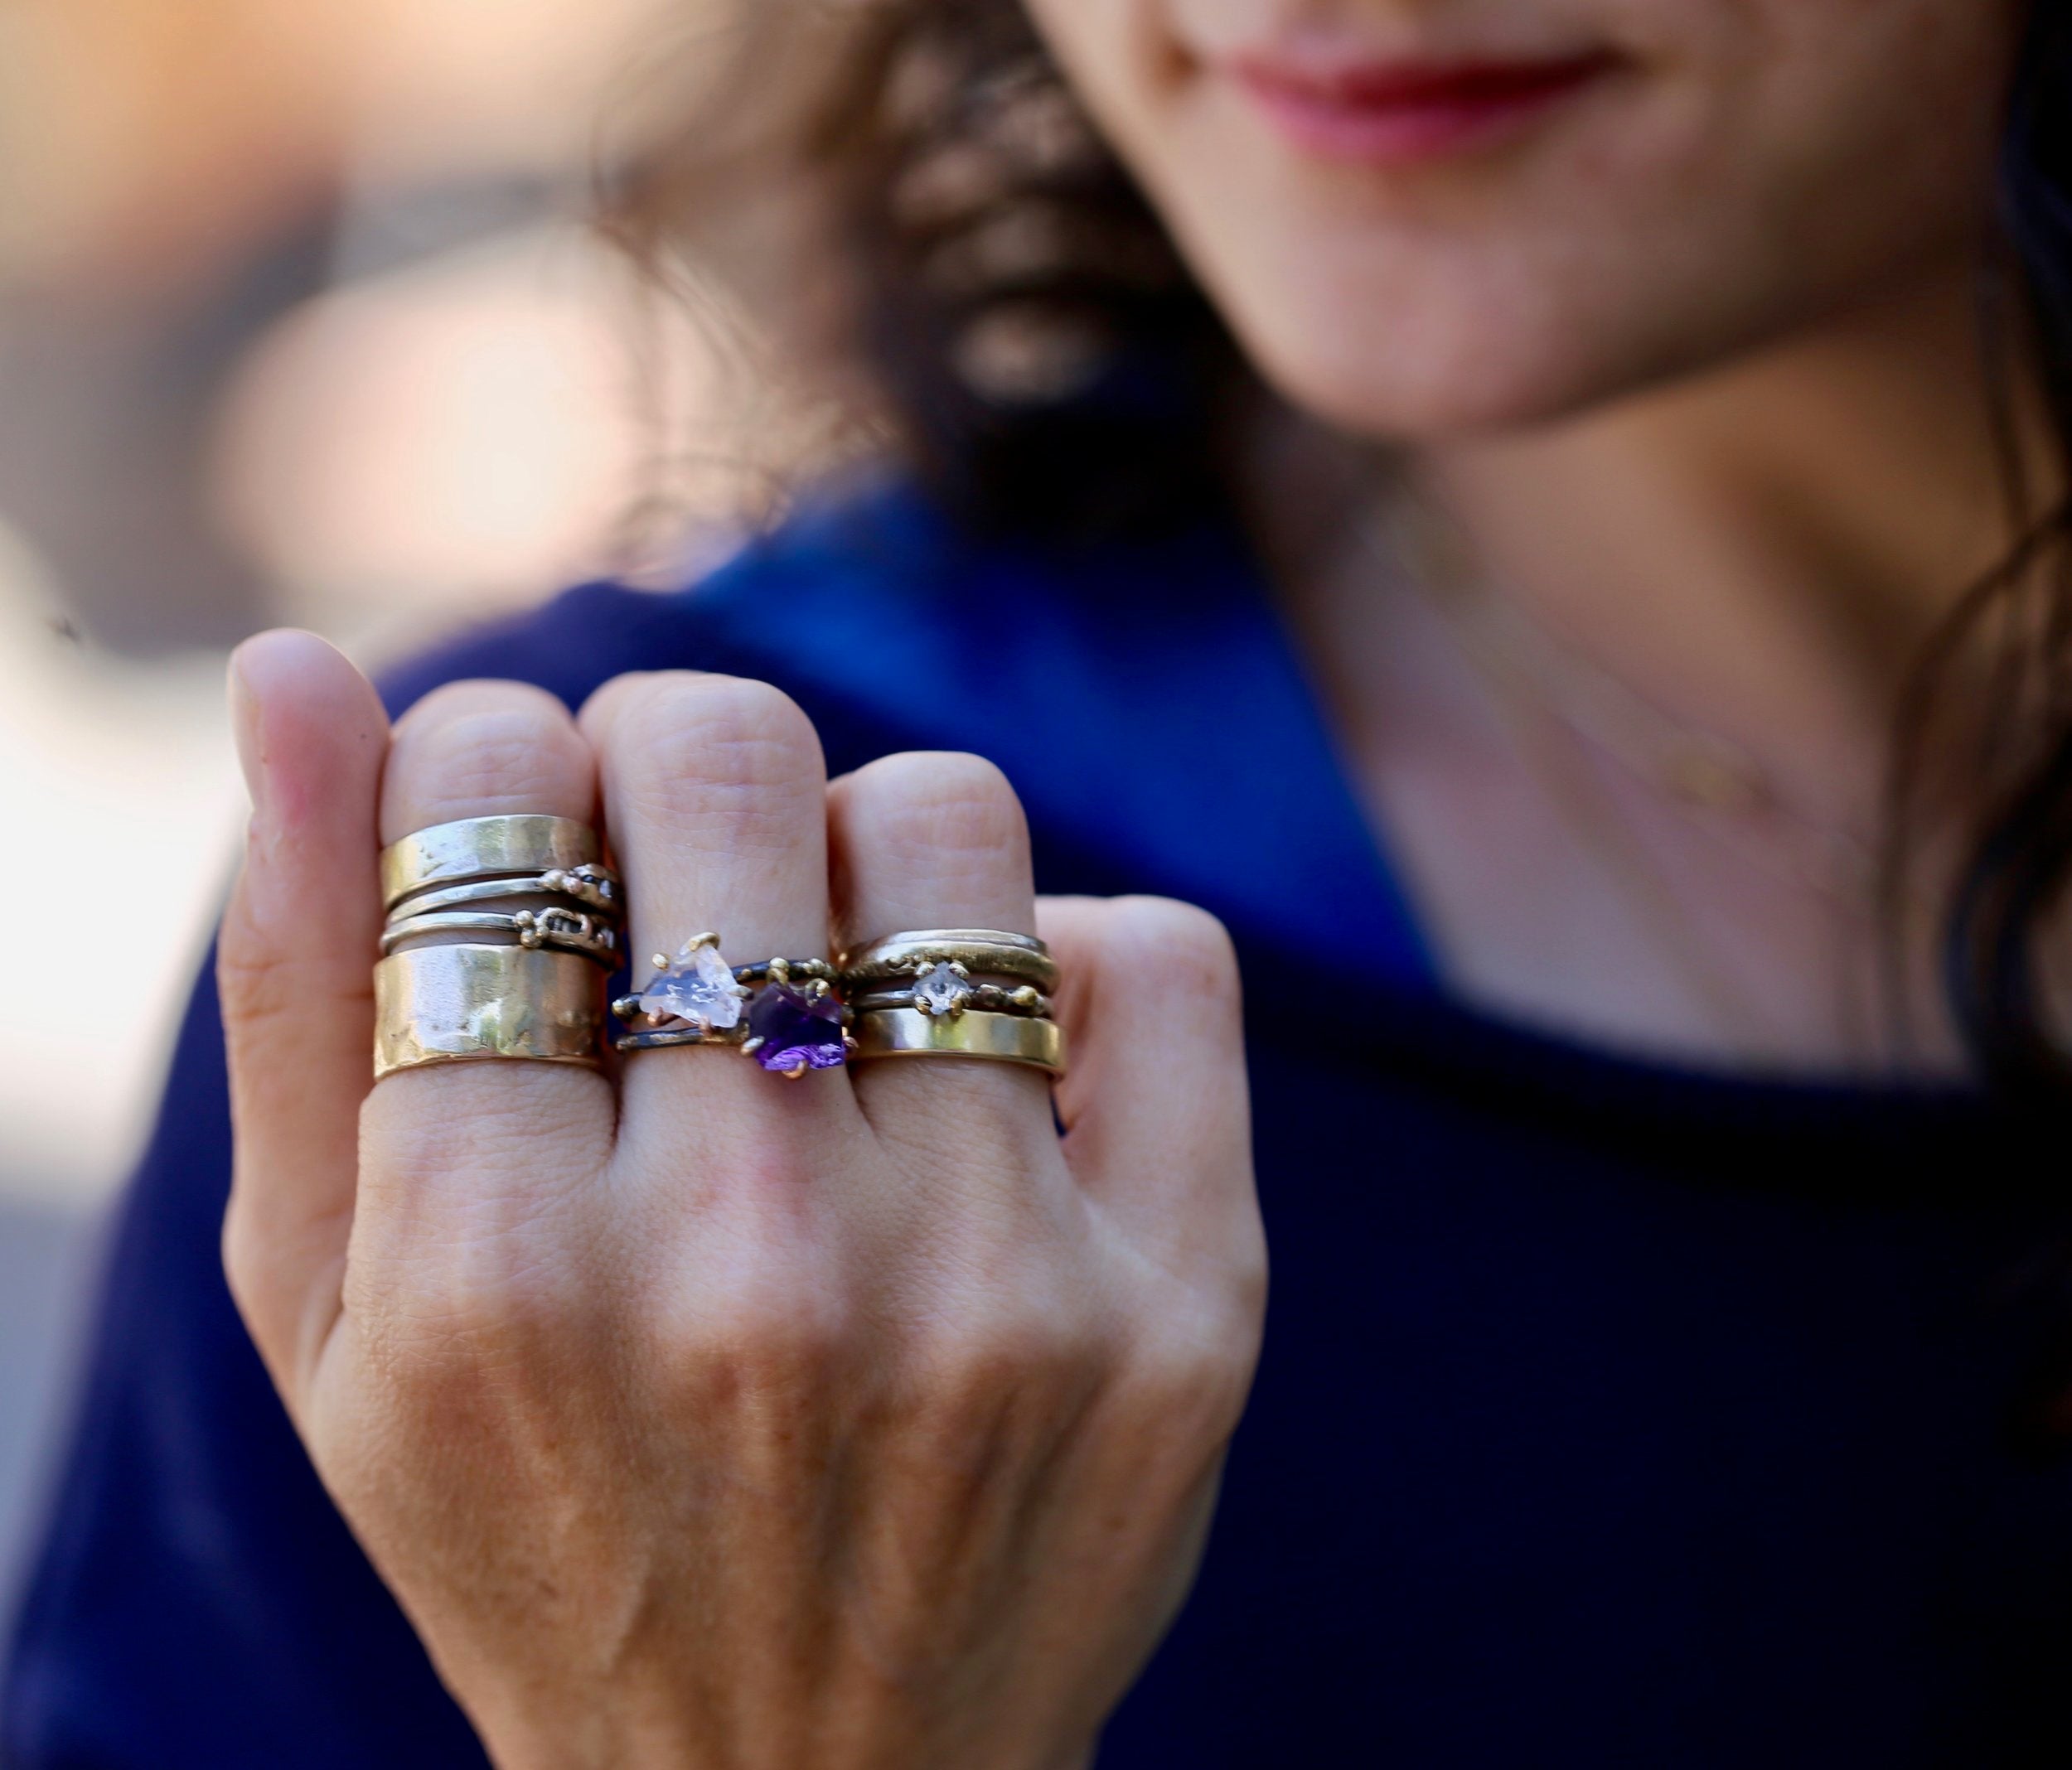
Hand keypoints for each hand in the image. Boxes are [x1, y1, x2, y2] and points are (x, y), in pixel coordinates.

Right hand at [217, 633, 1265, 1769]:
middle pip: (728, 756)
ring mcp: (996, 1288)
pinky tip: (992, 1068)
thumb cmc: (536, 1521)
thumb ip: (303, 988)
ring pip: (945, 817)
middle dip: (674, 763)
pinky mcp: (1185, 1307)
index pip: (492, 792)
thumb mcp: (336, 1314)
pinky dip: (1068, 952)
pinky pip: (1154, 953)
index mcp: (495, 1266)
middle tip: (675, 874)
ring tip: (827, 980)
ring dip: (865, 848)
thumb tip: (298, 672)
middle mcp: (754, 1270)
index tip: (526, 839)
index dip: (494, 757)